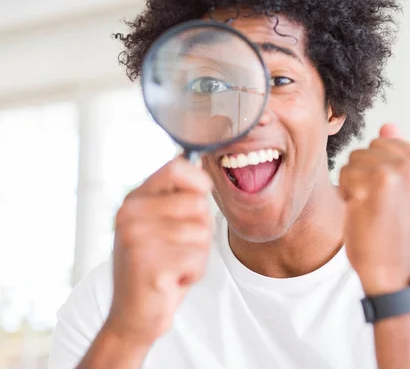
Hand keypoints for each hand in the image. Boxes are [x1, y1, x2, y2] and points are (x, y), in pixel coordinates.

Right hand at [105, 157, 213, 345]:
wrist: (133, 317)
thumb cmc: (156, 269)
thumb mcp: (160, 227)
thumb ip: (176, 200)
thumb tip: (201, 168)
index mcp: (134, 201)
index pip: (176, 168)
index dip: (199, 180)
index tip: (203, 194)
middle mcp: (131, 215)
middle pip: (198, 202)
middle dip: (201, 229)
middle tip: (178, 248)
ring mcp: (138, 239)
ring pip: (202, 232)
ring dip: (198, 254)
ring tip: (174, 265)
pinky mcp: (151, 264)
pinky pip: (198, 257)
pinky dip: (194, 272)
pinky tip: (172, 280)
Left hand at [339, 124, 409, 294]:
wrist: (392, 269)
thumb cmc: (398, 231)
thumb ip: (401, 155)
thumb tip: (388, 126)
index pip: (390, 144)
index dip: (384, 171)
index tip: (397, 199)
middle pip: (372, 147)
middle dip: (368, 173)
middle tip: (382, 204)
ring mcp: (402, 173)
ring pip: (356, 158)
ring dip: (356, 183)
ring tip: (373, 208)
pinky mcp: (376, 183)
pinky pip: (345, 173)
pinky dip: (346, 193)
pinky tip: (362, 211)